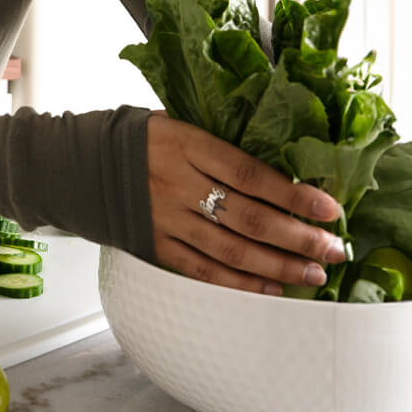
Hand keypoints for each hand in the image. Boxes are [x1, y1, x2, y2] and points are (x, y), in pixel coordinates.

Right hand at [145, 112, 346, 294]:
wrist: (78, 163)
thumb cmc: (140, 140)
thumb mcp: (178, 124)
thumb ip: (222, 142)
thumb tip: (284, 157)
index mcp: (186, 145)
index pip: (250, 174)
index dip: (293, 194)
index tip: (329, 208)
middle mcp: (177, 184)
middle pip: (249, 218)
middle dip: (298, 237)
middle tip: (332, 249)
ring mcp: (165, 219)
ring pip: (231, 251)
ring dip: (278, 266)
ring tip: (312, 274)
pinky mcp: (154, 246)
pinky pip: (202, 271)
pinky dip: (239, 284)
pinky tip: (270, 288)